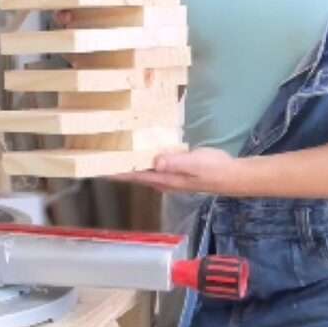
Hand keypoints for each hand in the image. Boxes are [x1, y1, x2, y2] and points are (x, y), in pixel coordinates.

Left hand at [111, 147, 236, 193]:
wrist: (230, 175)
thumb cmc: (212, 169)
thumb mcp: (193, 163)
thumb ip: (174, 162)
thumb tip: (155, 160)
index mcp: (163, 178)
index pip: (133, 175)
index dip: (115, 171)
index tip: (96, 166)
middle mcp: (162, 179)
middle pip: (134, 173)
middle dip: (117, 165)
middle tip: (100, 153)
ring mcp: (168, 175)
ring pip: (142, 168)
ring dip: (129, 161)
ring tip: (114, 149)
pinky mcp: (175, 168)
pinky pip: (153, 163)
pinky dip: (143, 156)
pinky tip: (140, 147)